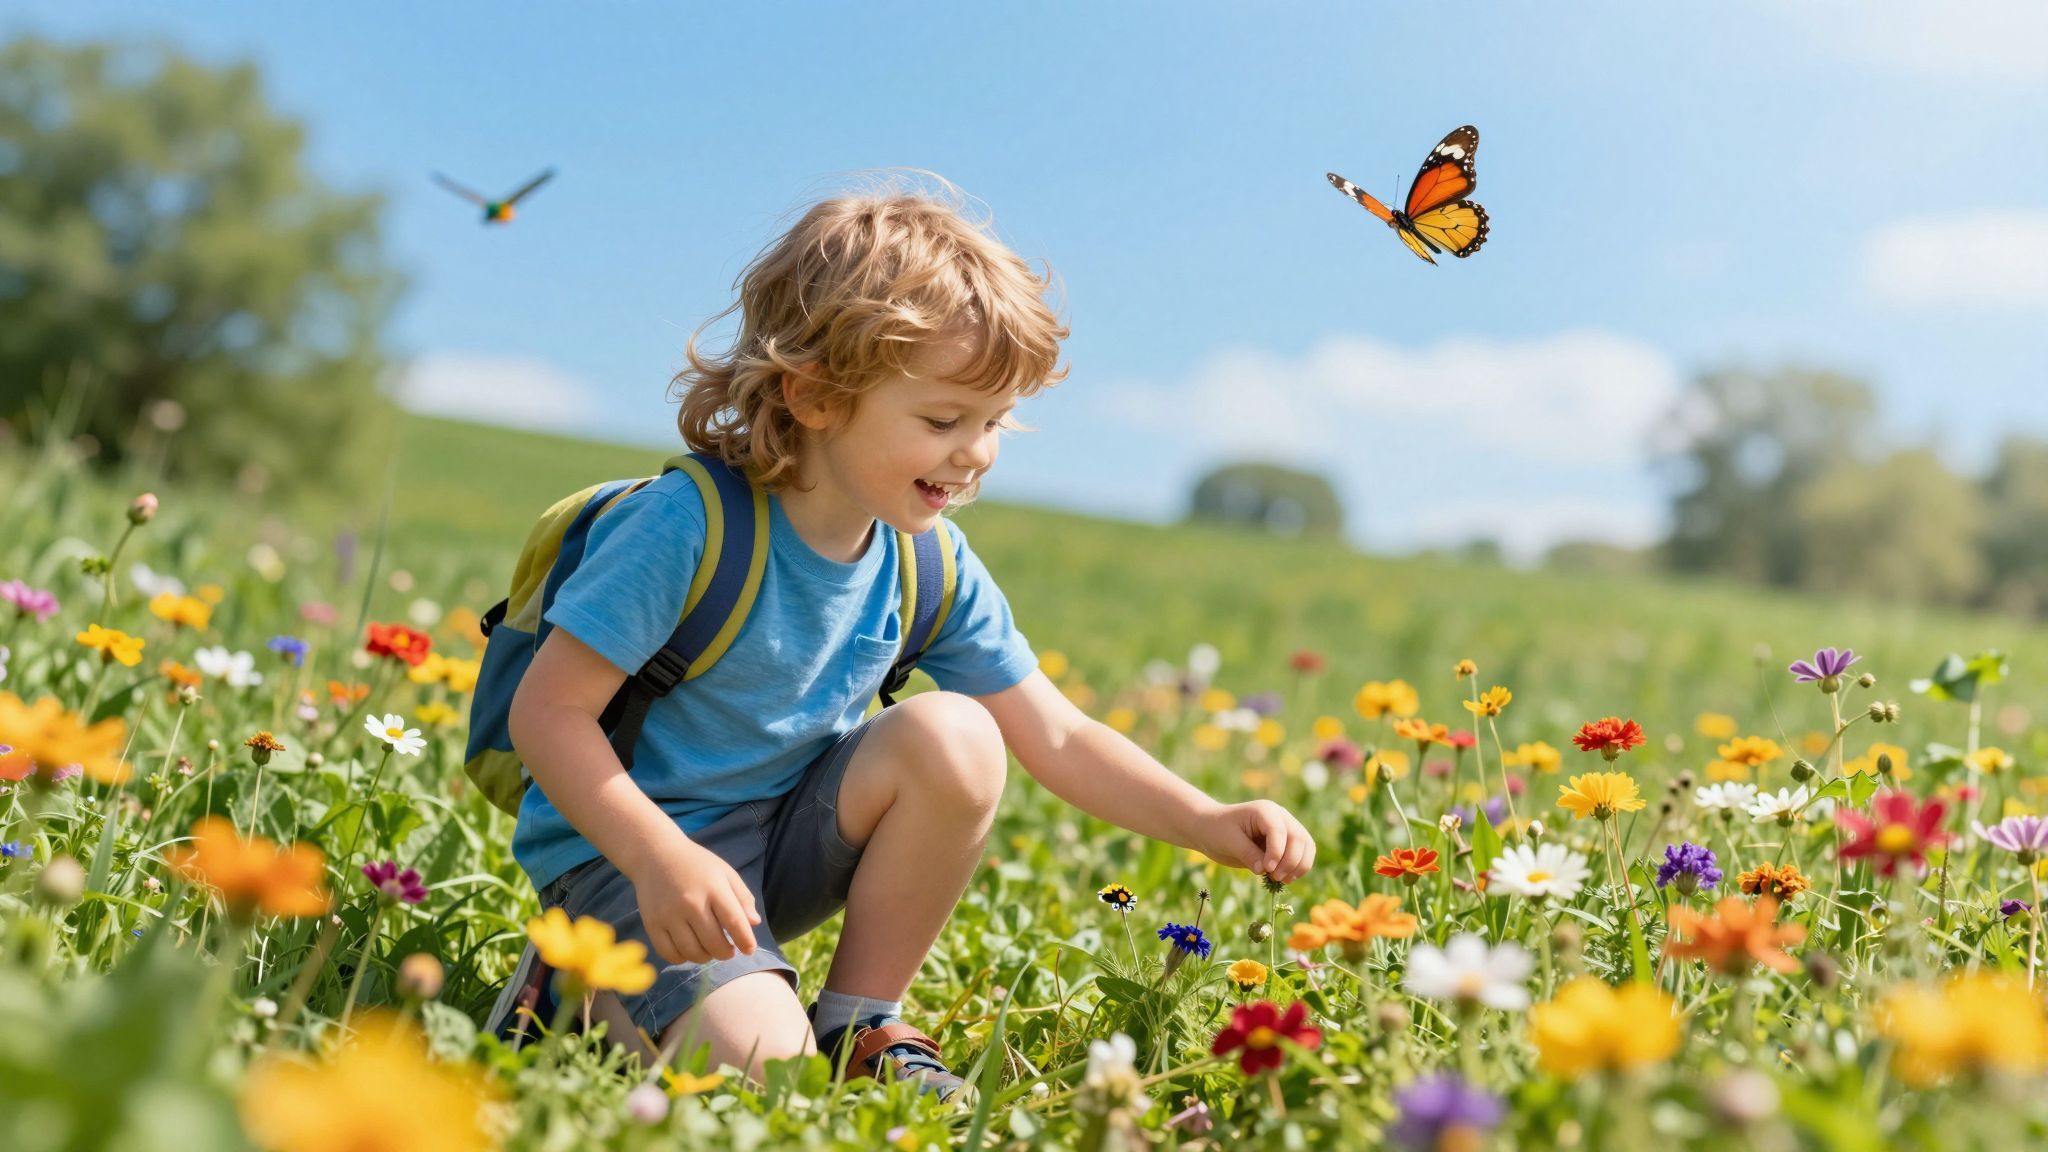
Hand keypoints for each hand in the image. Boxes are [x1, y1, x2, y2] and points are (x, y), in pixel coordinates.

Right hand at [623, 834, 761, 964]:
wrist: (655, 854)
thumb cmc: (696, 864)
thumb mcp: (725, 872)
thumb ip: (743, 897)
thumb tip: (754, 923)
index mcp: (714, 888)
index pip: (735, 922)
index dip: (745, 941)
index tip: (749, 949)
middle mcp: (691, 903)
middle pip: (714, 943)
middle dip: (726, 953)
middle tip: (728, 950)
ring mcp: (669, 915)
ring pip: (693, 952)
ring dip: (706, 957)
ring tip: (709, 950)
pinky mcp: (652, 924)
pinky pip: (669, 953)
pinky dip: (682, 958)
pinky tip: (689, 950)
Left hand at [1197, 799, 1315, 883]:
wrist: (1213, 829)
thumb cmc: (1218, 831)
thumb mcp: (1229, 842)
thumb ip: (1248, 854)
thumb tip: (1265, 870)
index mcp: (1265, 811)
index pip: (1279, 831)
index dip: (1277, 852)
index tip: (1267, 869)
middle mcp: (1280, 817)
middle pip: (1298, 838)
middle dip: (1290, 861)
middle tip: (1274, 877)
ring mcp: (1286, 828)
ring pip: (1306, 846)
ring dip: (1299, 866)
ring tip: (1281, 880)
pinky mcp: (1287, 842)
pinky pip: (1303, 854)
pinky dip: (1299, 868)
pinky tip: (1286, 879)